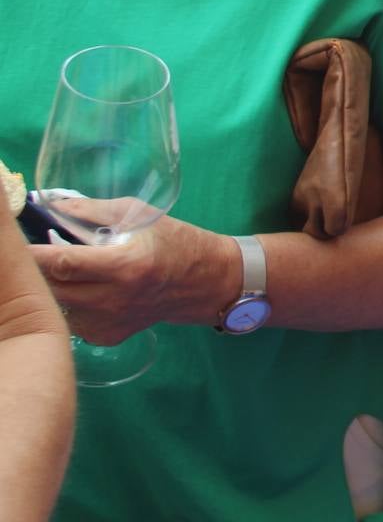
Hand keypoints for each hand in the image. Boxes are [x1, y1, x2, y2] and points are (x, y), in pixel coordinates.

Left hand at [32, 215, 234, 344]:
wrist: (204, 282)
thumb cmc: (174, 240)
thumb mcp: (138, 214)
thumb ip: (91, 210)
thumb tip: (49, 205)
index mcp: (124, 265)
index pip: (62, 263)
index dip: (32, 254)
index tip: (15, 244)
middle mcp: (113, 300)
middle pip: (51, 287)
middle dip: (39, 269)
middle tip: (39, 252)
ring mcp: (108, 323)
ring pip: (57, 305)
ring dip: (55, 287)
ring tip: (71, 270)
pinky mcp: (106, 337)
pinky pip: (71, 319)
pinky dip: (71, 303)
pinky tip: (88, 291)